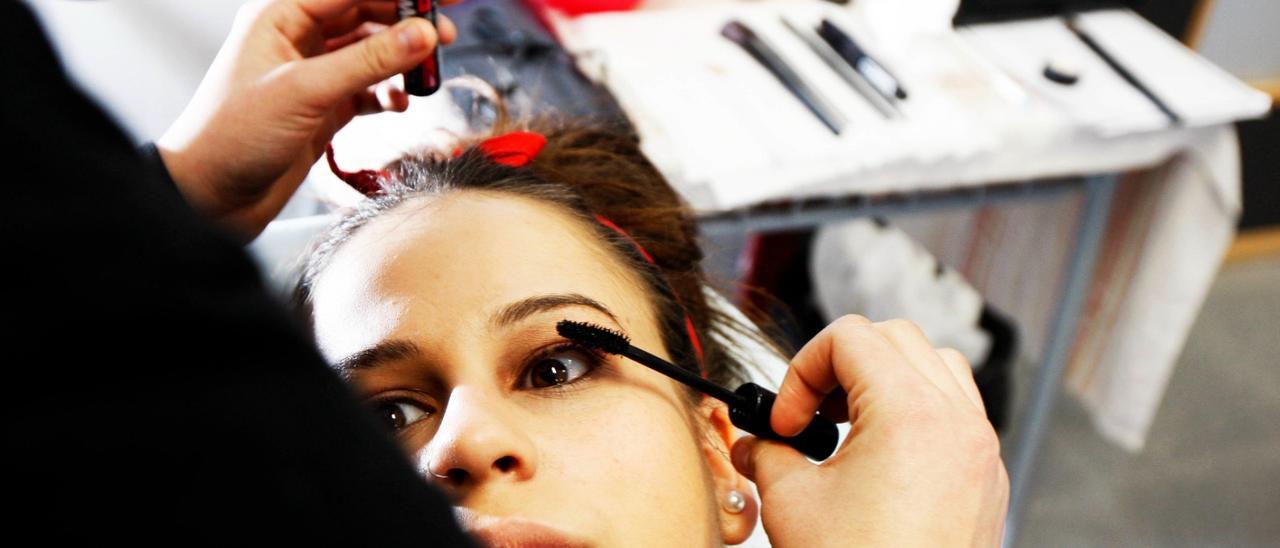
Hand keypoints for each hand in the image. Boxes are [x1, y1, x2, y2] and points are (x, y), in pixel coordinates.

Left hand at [157, 0, 457, 239]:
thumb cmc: (229, 136)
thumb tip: (419, 35)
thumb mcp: (305, 91)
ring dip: (401, 61)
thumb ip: (368, 61)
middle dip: (406, 24)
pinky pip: (367, 89)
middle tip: (443, 35)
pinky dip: (388, 93)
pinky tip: (399, 102)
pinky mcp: (322, 108)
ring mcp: (311, 74)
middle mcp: (296, 39)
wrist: (210, 197)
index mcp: (279, 16)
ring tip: (425, 74)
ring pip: (370, 52)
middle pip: (365, 14)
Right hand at [732, 316, 1008, 546]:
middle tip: (811, 415)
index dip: (802, 369)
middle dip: (842, 367)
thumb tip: (758, 443)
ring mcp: (979, 450)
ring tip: (849, 427)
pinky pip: (958, 413)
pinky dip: (919, 412)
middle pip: (895, 338)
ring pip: (937, 366)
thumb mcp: (791, 502)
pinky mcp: (985, 480)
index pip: (849, 337)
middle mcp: (957, 422)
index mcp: (912, 412)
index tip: (787, 419)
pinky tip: (882, 457)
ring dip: (886, 380)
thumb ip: (767, 453)